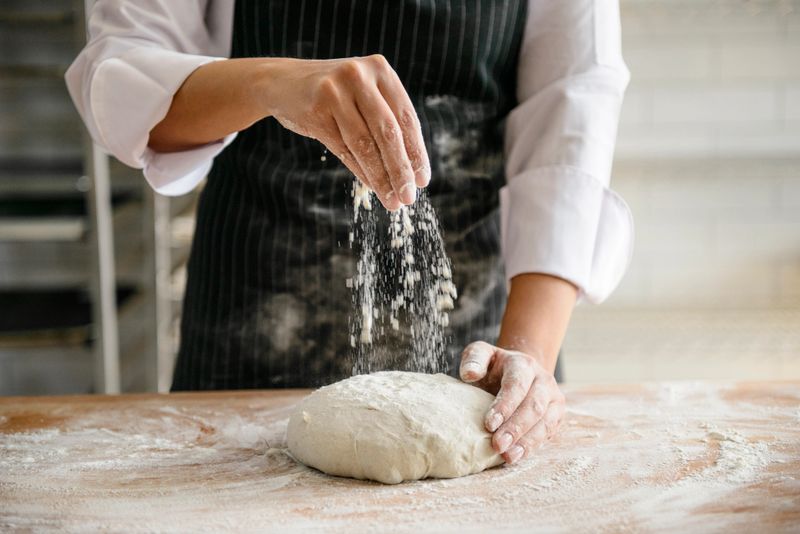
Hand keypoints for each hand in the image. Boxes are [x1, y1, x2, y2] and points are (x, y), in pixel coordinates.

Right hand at [261, 55, 429, 209]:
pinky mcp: (316, 110)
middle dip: (401, 169)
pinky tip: (372, 186)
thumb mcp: (363, 96)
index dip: (417, 152)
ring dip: (381, 177)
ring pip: (365, 144)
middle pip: (388, 132)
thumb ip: (386, 122)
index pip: (406, 118)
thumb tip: (412, 171)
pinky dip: (360, 171)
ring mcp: (335, 91)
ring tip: (392, 200)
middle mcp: (359, 76)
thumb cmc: (333, 95)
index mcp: (380, 69)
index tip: (423, 180)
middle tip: (409, 196)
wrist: (281, 82)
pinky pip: (344, 149)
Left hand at [459, 341, 564, 463]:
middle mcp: (543, 380)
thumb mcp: (481, 354)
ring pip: (545, 422)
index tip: (489, 424)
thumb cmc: (494, 366)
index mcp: (523, 364)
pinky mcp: (557, 416)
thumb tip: (469, 374)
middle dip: (515, 428)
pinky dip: (532, 447)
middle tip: (497, 445)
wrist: (518, 372)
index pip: (517, 385)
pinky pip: (547, 433)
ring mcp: (554, 398)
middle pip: (533, 406)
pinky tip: (516, 457)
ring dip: (526, 441)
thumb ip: (473, 360)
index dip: (505, 405)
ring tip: (507, 456)